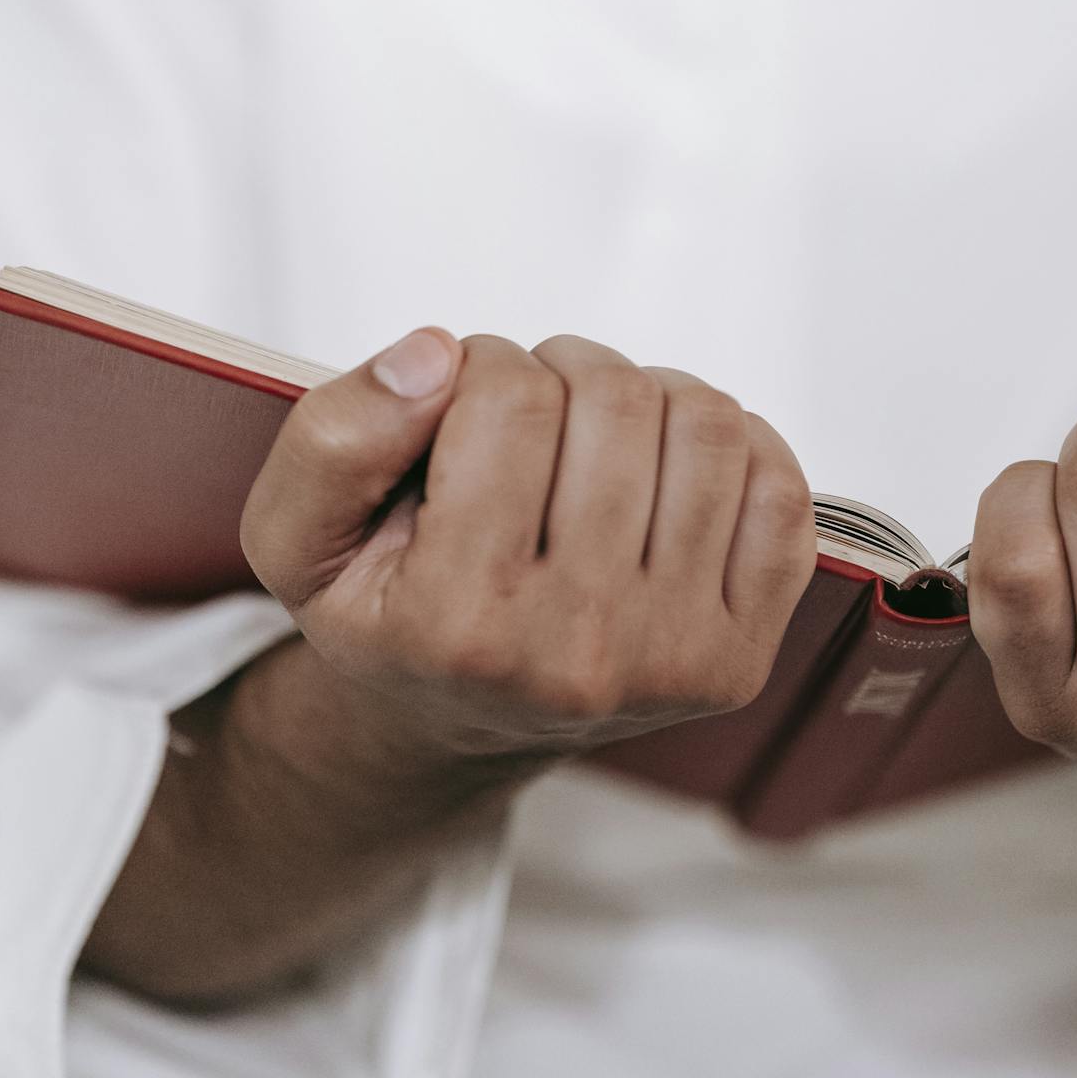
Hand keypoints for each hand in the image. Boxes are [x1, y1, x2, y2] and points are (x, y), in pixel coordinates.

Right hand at [239, 326, 817, 772]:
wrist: (456, 723)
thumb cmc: (387, 611)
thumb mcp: (296, 536)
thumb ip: (333, 433)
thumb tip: (438, 354)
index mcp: (457, 623)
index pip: (509, 400)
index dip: (480, 365)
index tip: (458, 401)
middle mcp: (574, 651)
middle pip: (614, 402)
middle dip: (563, 370)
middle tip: (528, 411)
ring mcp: (671, 658)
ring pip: (705, 426)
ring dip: (647, 396)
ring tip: (594, 431)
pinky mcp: (737, 656)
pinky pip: (780, 491)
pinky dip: (731, 446)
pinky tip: (664, 468)